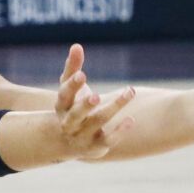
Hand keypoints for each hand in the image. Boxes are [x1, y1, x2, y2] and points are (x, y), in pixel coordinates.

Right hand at [51, 43, 134, 160]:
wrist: (69, 142)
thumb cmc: (71, 106)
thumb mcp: (69, 88)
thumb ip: (72, 67)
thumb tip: (76, 45)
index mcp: (61, 106)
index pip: (64, 96)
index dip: (72, 86)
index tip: (82, 74)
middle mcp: (69, 123)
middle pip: (76, 115)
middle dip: (85, 106)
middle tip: (96, 96)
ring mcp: (82, 136)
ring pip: (97, 123)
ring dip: (114, 108)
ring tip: (129, 92)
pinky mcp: (97, 147)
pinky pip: (108, 139)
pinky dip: (120, 131)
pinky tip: (132, 119)